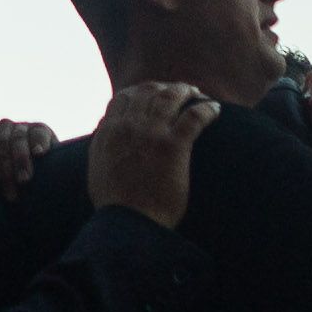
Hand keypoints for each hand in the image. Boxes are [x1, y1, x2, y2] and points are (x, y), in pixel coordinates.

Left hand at [0, 118, 49, 187]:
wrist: (26, 186)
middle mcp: (2, 126)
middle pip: (2, 143)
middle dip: (6, 170)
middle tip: (10, 192)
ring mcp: (21, 126)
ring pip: (19, 139)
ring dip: (21, 161)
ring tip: (23, 180)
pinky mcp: (41, 129)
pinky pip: (39, 133)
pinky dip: (39, 142)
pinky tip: (39, 153)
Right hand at [89, 79, 215, 225]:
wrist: (129, 224)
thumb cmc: (115, 204)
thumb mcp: (97, 168)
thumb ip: (101, 144)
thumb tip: (103, 127)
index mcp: (109, 131)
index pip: (124, 97)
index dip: (140, 91)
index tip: (152, 94)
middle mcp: (129, 125)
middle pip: (149, 90)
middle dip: (165, 87)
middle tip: (180, 91)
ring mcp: (152, 133)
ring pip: (171, 96)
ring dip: (186, 91)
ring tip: (198, 94)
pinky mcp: (174, 145)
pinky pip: (194, 116)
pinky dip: (207, 109)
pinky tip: (215, 110)